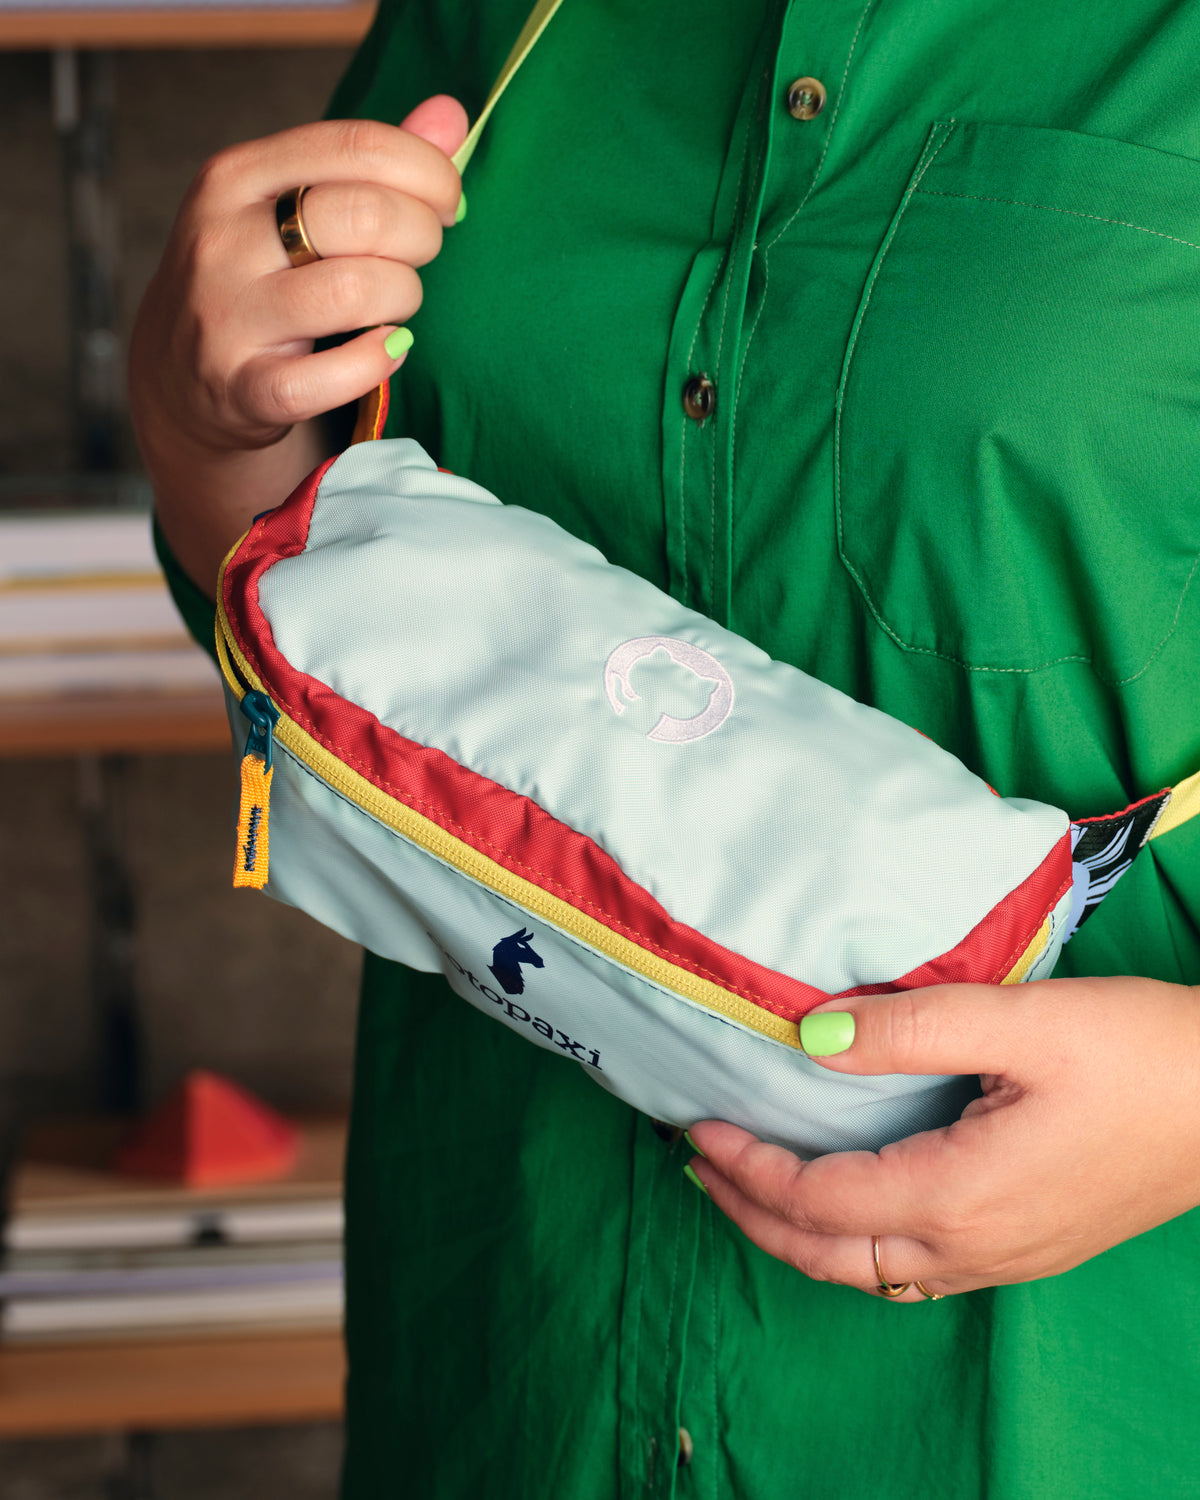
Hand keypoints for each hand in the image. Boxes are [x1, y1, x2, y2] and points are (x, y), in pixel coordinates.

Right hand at [130, 96, 466, 594]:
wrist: (179, 377)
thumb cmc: (256, 281)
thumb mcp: (290, 207)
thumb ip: (371, 164)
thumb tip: (451, 114)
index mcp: (238, 176)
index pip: (358, 147)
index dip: (428, 172)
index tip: (447, 203)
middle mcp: (223, 239)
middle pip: (363, 216)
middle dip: (421, 238)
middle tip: (420, 259)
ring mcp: (227, 315)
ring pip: (355, 292)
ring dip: (401, 299)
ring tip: (396, 305)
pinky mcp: (242, 386)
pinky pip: (333, 376)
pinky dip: (377, 362)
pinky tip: (387, 351)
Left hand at [687, 975, 1199, 1298]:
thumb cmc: (1138, 1055)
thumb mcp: (1020, 1022)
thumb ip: (908, 1030)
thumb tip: (810, 1037)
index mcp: (956, 1196)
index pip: (816, 1199)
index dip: (746, 1167)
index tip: (696, 1128)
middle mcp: (970, 1248)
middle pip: (828, 1254)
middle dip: (752, 1213)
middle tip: (698, 1168)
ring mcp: (1003, 1260)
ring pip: (869, 1273)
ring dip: (798, 1235)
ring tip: (751, 1187)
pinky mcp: (1027, 1249)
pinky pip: (914, 1271)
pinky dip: (854, 1246)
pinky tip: (846, 1208)